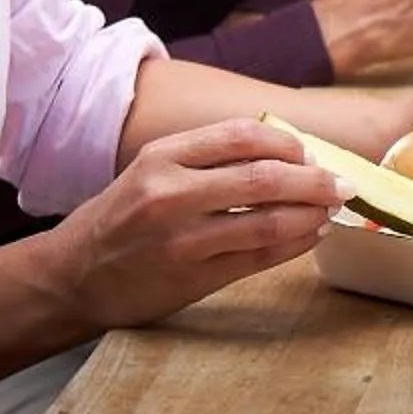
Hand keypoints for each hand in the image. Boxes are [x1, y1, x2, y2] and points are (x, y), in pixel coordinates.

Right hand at [42, 116, 345, 331]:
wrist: (69, 277)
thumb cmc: (119, 219)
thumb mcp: (150, 171)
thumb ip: (207, 160)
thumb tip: (285, 154)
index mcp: (162, 156)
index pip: (243, 135)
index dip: (289, 143)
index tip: (311, 153)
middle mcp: (169, 194)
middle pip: (264, 178)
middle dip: (314, 180)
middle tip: (343, 183)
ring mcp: (181, 240)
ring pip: (267, 221)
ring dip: (311, 215)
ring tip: (331, 211)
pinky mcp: (190, 279)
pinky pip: (258, 259)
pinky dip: (293, 245)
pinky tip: (310, 236)